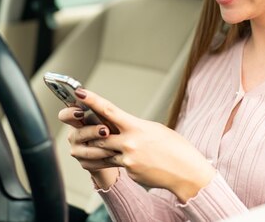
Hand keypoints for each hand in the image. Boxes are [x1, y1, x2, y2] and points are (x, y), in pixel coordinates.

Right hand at [58, 107, 119, 188]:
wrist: (119, 150)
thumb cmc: (113, 128)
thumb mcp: (109, 116)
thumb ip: (101, 109)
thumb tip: (95, 99)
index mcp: (77, 120)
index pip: (65, 115)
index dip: (70, 113)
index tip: (80, 112)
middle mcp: (74, 135)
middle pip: (77, 133)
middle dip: (92, 131)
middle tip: (105, 131)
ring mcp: (77, 150)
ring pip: (86, 150)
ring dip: (102, 148)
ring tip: (115, 147)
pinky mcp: (85, 163)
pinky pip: (93, 162)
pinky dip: (105, 159)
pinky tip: (114, 155)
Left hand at [73, 88, 215, 201]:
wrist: (186, 172)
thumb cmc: (175, 147)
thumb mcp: (156, 129)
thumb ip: (135, 127)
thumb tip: (122, 125)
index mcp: (136, 127)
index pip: (109, 110)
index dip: (91, 100)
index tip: (78, 92)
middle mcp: (129, 143)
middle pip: (99, 134)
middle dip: (89, 130)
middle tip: (78, 124)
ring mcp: (128, 159)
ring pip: (101, 152)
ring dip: (94, 148)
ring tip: (85, 146)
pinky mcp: (130, 172)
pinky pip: (114, 165)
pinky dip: (112, 161)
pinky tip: (119, 160)